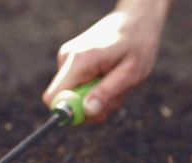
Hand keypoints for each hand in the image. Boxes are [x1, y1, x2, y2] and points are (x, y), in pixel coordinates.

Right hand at [42, 0, 170, 122]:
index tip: (94, 111)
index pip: (54, 98)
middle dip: (89, 108)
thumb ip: (107, 93)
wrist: (135, 19)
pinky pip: (78, 88)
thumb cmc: (138, 44)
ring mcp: (67, 59)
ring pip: (73, 97)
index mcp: (80, 61)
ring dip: (97, 98)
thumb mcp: (131, 73)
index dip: (70, 113)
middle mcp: (67, 58)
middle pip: (64, 101)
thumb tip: (87, 112)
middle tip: (114, 97)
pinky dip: (96, 90)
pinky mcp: (71, 62)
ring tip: (116, 83)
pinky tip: (109, 77)